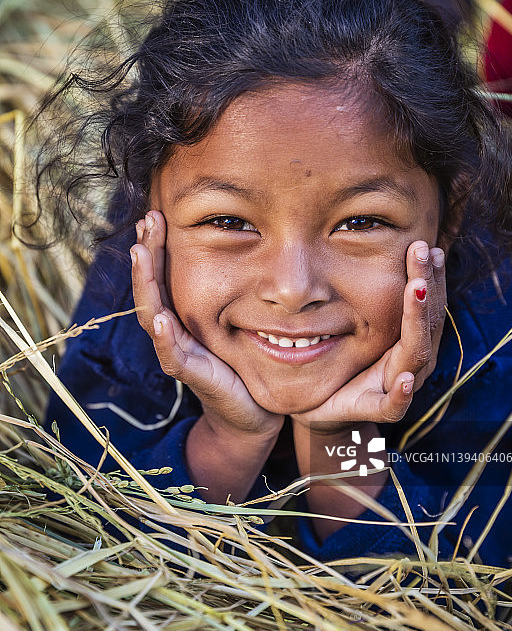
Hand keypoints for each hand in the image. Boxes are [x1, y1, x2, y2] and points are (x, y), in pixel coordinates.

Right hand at [131, 210, 283, 441]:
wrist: (252, 414)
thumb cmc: (242, 364)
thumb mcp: (235, 322)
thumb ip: (232, 293)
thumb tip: (247, 246)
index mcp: (182, 318)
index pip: (162, 277)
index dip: (156, 247)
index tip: (155, 215)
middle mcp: (174, 333)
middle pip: (151, 289)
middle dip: (147, 254)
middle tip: (146, 220)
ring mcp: (179, 355)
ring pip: (152, 315)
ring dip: (145, 284)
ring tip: (140, 253)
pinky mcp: (193, 376)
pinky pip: (173, 356)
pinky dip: (165, 337)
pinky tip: (161, 317)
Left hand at [291, 241, 446, 433]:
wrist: (321, 408)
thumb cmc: (346, 362)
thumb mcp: (360, 326)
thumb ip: (371, 297)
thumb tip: (372, 248)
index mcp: (409, 340)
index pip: (426, 304)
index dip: (430, 275)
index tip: (427, 245)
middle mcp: (411, 361)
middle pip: (426, 321)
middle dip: (426, 283)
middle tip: (424, 249)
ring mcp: (396, 386)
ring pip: (416, 354)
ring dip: (417, 320)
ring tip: (416, 290)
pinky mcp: (374, 409)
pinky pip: (394, 405)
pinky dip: (403, 393)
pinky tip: (407, 378)